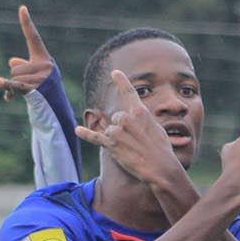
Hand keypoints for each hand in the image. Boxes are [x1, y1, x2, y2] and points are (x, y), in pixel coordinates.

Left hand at [0, 5, 53, 99]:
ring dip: (13, 89)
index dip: (26, 23)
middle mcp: (46, 66)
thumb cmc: (46, 95)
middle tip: (28, 90)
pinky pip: (16, 85)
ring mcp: (42, 78)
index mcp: (45, 59)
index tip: (21, 8)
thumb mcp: (35, 78)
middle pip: (16, 68)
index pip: (33, 38)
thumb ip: (24, 67)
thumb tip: (11, 62)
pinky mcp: (36, 90)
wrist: (56, 114)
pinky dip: (6, 86)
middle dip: (15, 80)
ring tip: (26, 97)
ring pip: (14, 77)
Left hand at [75, 70, 182, 184]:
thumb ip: (141, 121)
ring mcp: (118, 132)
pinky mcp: (112, 145)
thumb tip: (130, 120)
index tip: (114, 72)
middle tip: (135, 142)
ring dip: (117, 139)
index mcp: (140, 112)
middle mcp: (127, 119)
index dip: (121, 81)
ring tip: (130, 149)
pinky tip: (77, 130)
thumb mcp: (156, 128)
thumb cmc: (162, 150)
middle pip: (117, 117)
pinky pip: (95, 137)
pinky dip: (86, 134)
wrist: (161, 167)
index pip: (129, 93)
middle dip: (122, 128)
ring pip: (110, 130)